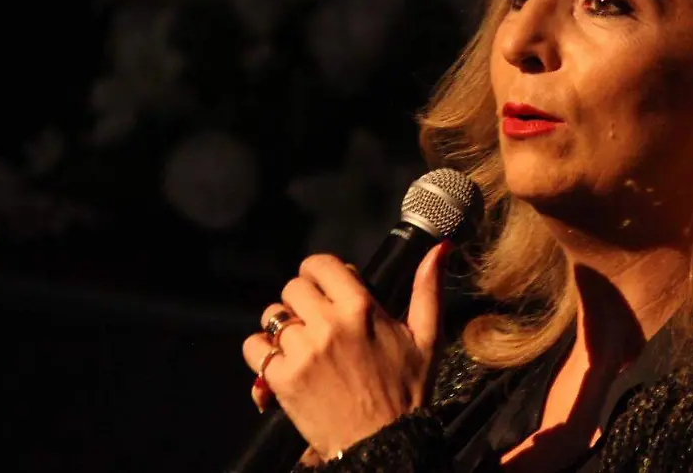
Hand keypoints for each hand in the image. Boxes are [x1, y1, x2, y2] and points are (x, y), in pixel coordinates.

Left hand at [242, 240, 451, 459]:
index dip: (320, 273)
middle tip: (317, 318)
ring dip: (284, 326)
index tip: (326, 287)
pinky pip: (254, 347)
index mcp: (361, 308)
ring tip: (303, 343)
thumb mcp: (428, 338)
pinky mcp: (282, 379)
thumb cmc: (407, 391)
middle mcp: (328, 324)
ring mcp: (302, 352)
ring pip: (272, 316)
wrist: (384, 443)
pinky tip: (285, 361)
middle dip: (302, 299)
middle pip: (292, 287)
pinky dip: (264, 352)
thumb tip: (439, 248)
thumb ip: (428, 289)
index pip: (319, 264)